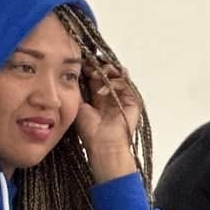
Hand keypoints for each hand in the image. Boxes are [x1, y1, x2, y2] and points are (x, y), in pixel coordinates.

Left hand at [75, 61, 141, 182]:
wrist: (102, 145)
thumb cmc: (90, 132)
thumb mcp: (80, 105)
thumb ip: (81, 89)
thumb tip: (75, 73)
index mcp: (100, 96)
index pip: (97, 76)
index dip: (90, 67)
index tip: (81, 63)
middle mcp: (112, 95)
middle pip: (109, 72)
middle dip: (98, 66)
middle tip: (88, 67)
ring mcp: (124, 97)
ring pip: (118, 74)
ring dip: (106, 71)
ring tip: (95, 75)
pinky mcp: (133, 100)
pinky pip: (125, 83)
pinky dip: (113, 83)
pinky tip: (101, 91)